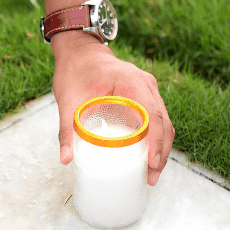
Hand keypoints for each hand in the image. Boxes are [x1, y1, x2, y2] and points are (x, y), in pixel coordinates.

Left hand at [51, 31, 174, 185]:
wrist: (79, 51)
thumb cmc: (74, 70)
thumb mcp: (67, 100)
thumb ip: (66, 129)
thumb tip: (65, 159)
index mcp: (131, 82)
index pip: (152, 116)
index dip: (156, 142)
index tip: (152, 164)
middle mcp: (145, 84)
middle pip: (164, 122)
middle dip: (161, 152)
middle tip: (151, 178)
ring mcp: (148, 88)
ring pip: (164, 121)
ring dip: (161, 147)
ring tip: (151, 172)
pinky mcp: (144, 93)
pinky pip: (156, 117)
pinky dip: (155, 137)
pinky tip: (148, 155)